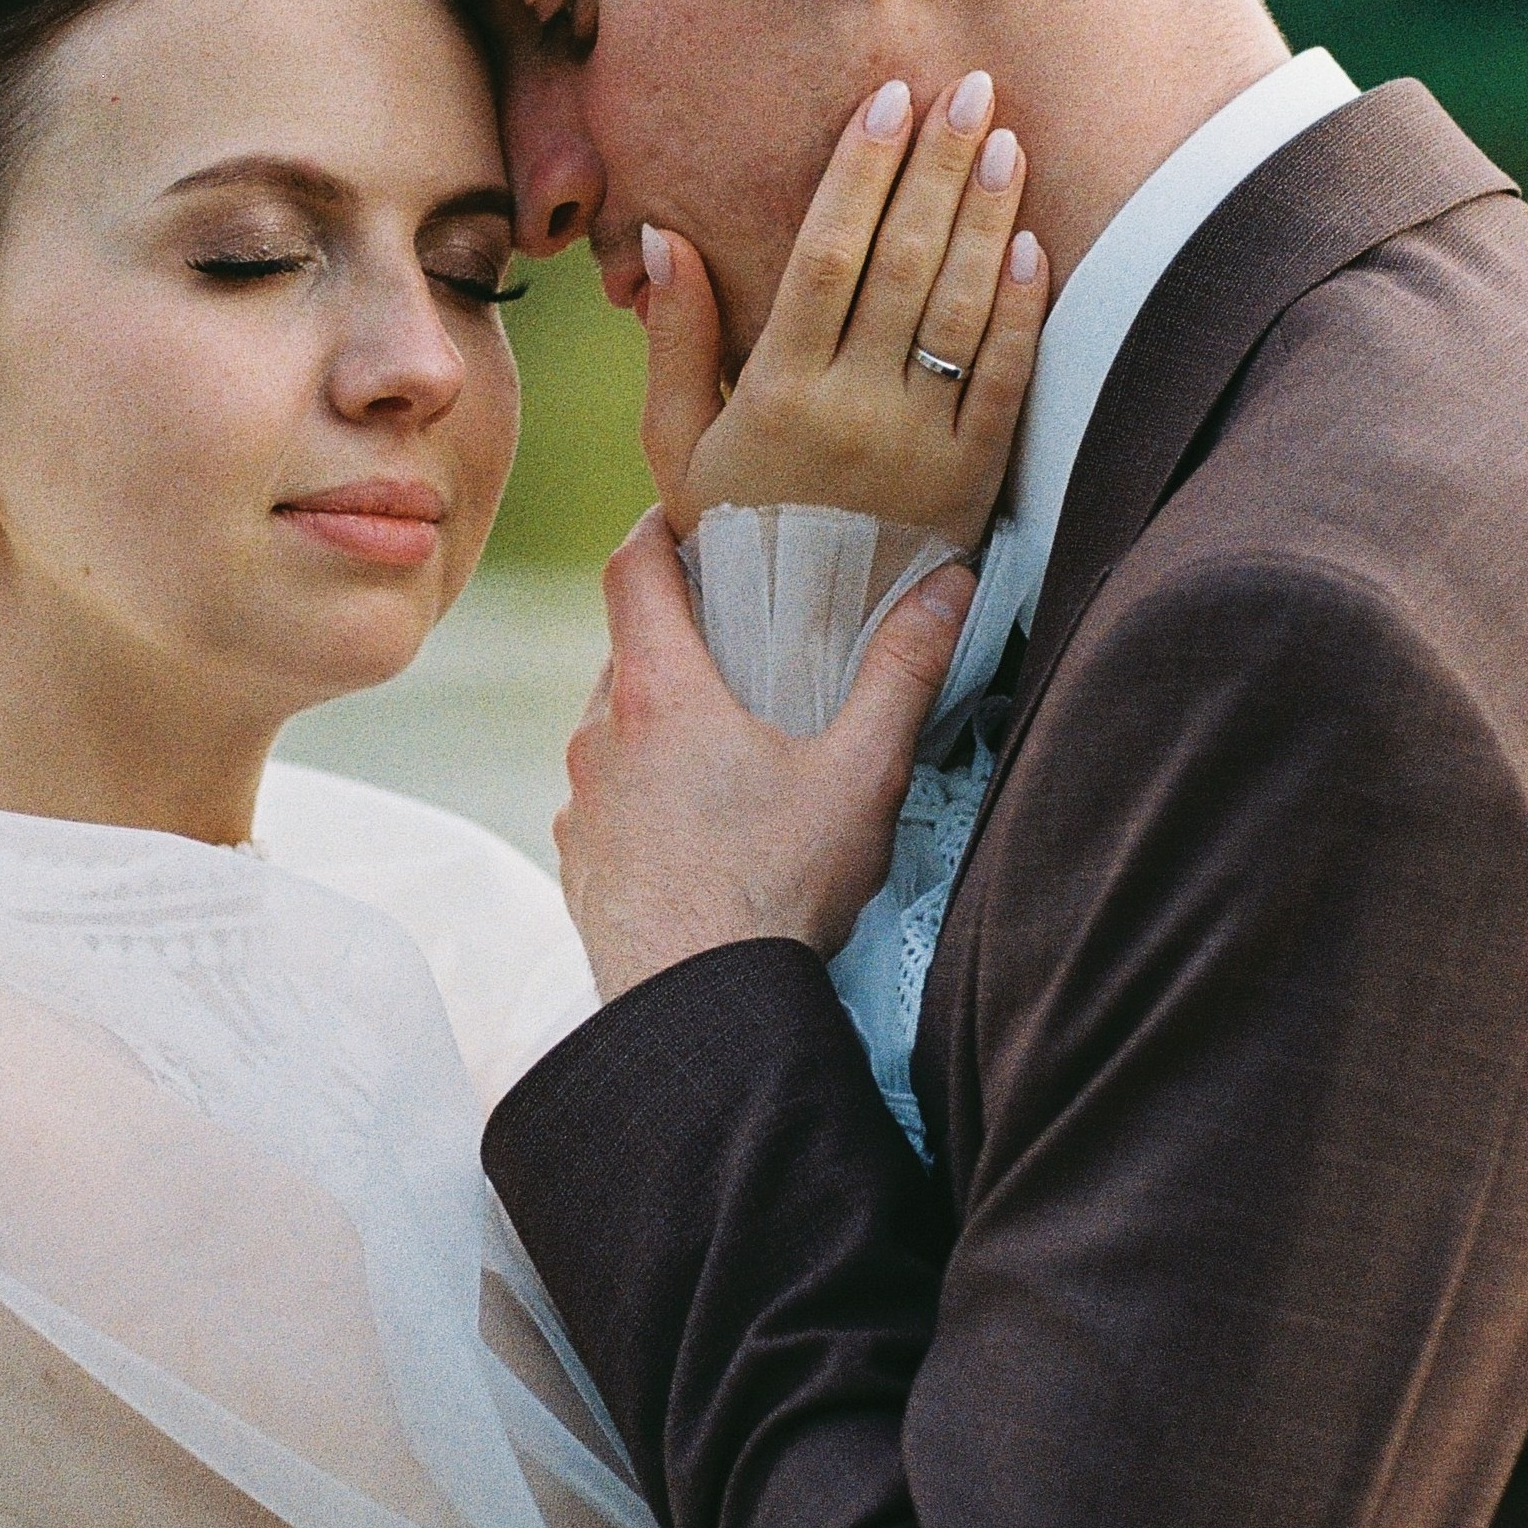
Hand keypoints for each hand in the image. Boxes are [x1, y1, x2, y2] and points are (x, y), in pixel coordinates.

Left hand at [556, 510, 977, 999]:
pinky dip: (643, 789)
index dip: (652, 529)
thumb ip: (903, 672)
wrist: (700, 1012)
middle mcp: (600, 736)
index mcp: (659, 693)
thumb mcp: (860, 774)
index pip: (631, 571)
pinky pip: (605, 799)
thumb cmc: (775, 892)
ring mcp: (581, 804)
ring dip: (658, 718)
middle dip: (675, 634)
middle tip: (735, 636)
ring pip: (613, 728)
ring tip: (725, 738)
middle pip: (626, 650)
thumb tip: (949, 588)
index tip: (679, 515)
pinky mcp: (579, 862)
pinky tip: (698, 824)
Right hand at [639, 73, 1049, 544]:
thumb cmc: (734, 533)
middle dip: (940, 169)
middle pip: (903, 265)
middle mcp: (851, 413)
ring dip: (988, 219)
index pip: (826, 258)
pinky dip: (1024, 313)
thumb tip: (662, 240)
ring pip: (961, 311)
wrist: (799, 645)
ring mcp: (918, 448)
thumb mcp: (678, 445)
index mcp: (776, 394)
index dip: (862, 174)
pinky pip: (1006, 384)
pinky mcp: (972, 481)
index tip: (889, 102)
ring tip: (1006, 143)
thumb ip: (674, 342)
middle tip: (971, 91)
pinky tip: (1033, 247)